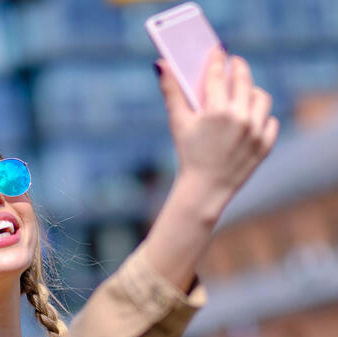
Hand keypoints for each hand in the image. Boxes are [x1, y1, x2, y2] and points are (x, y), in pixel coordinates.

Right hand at [156, 46, 278, 215]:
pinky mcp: (265, 145)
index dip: (217, 59)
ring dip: (252, 91)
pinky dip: (262, 117)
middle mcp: (240, 118)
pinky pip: (270, 121)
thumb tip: (160, 64)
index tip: (218, 51)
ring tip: (244, 93)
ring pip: (261, 97)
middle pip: (244, 79)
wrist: (205, 190)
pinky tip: (251, 118)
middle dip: (238, 68)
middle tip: (234, 64)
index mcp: (217, 110)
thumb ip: (171, 91)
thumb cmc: (189, 155)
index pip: (218, 73)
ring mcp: (255, 132)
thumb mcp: (179, 123)